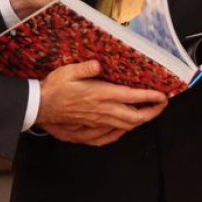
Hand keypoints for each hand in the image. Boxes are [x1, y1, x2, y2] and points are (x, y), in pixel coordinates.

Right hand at [35, 61, 166, 145]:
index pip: (132, 97)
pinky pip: (109, 137)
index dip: (150, 97)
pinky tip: (124, 129)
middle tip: (161, 105)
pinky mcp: (88, 132)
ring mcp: (96, 124)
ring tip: (148, 114)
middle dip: (152, 112)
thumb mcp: (68, 71)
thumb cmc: (53, 89)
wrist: (39, 107)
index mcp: (100, 95)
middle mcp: (101, 111)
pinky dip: (121, 132)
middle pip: (134, 117)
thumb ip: (85, 68)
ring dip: (140, 121)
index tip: (162, 95)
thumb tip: (98, 65)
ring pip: (125, 126)